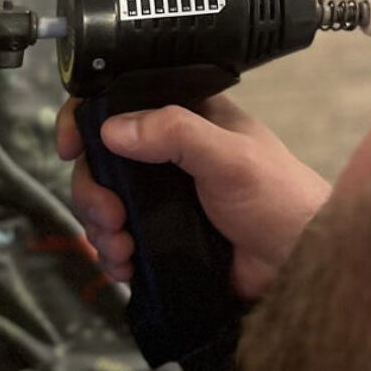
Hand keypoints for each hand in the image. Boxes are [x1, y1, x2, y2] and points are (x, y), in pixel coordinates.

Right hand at [56, 95, 329, 298]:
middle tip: (110, 217)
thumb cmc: (281, 199)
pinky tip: (125, 265)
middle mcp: (164, 155)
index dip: (85, 122)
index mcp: (182, 120)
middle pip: (99, 162)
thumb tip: (114, 129)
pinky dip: (111, 254)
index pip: (118, 105)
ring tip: (121, 249)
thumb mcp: (231, 156)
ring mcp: (159, 197)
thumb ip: (176, 132)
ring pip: (101, 204)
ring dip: (99, 229)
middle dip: (92, 192)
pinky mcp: (158, 235)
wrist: (300, 265)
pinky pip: (115, 240)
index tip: (70, 147)